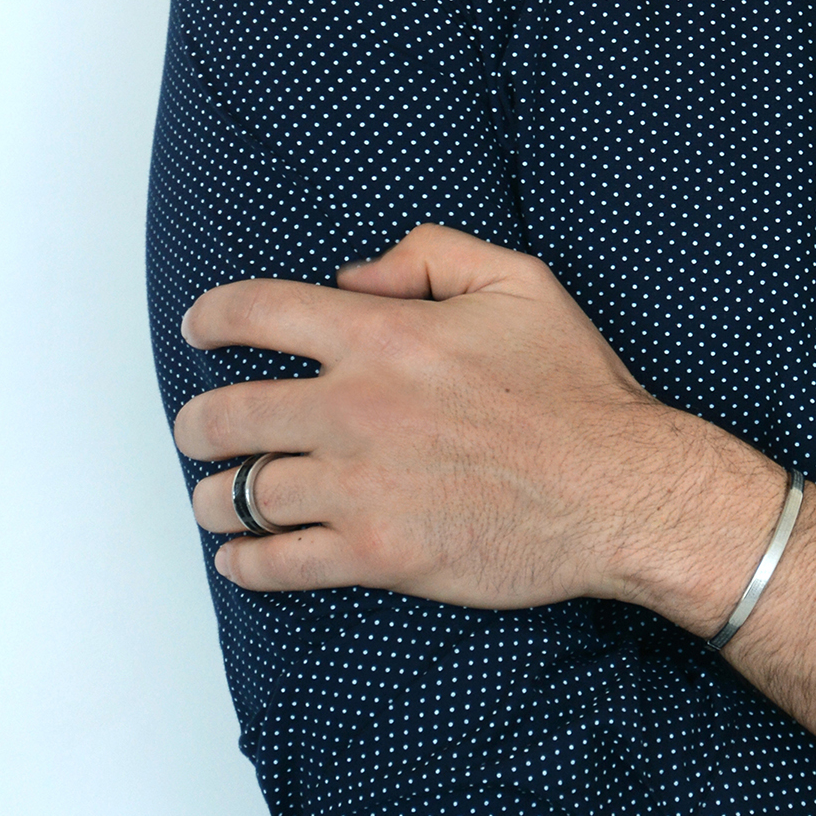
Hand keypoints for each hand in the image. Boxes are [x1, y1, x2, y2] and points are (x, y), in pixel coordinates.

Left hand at [175, 226, 778, 612]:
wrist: (619, 489)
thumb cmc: (578, 390)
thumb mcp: (520, 282)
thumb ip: (432, 252)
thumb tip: (355, 273)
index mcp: (384, 336)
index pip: (256, 313)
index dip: (211, 319)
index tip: (199, 330)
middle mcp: (357, 409)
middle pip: (223, 414)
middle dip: (197, 424)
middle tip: (200, 430)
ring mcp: (361, 487)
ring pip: (239, 495)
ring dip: (215, 497)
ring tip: (219, 498)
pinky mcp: (378, 555)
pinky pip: (276, 562)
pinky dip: (245, 561)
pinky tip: (243, 555)